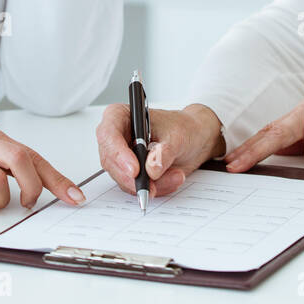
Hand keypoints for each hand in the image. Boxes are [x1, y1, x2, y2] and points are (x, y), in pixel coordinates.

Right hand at [95, 103, 225, 197]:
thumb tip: (151, 169)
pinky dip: (155, 188)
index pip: (108, 134)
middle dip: (132, 178)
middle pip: (111, 161)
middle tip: (152, 187)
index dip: (118, 153)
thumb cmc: (183, 128)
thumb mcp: (178, 136)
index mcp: (122, 116)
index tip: (135, 170)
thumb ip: (164, 152)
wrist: (195, 139)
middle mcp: (118, 136)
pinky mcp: (130, 173)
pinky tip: (172, 179)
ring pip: (123, 178)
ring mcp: (122, 156)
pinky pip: (135, 187)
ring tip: (175, 175)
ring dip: (150, 184)